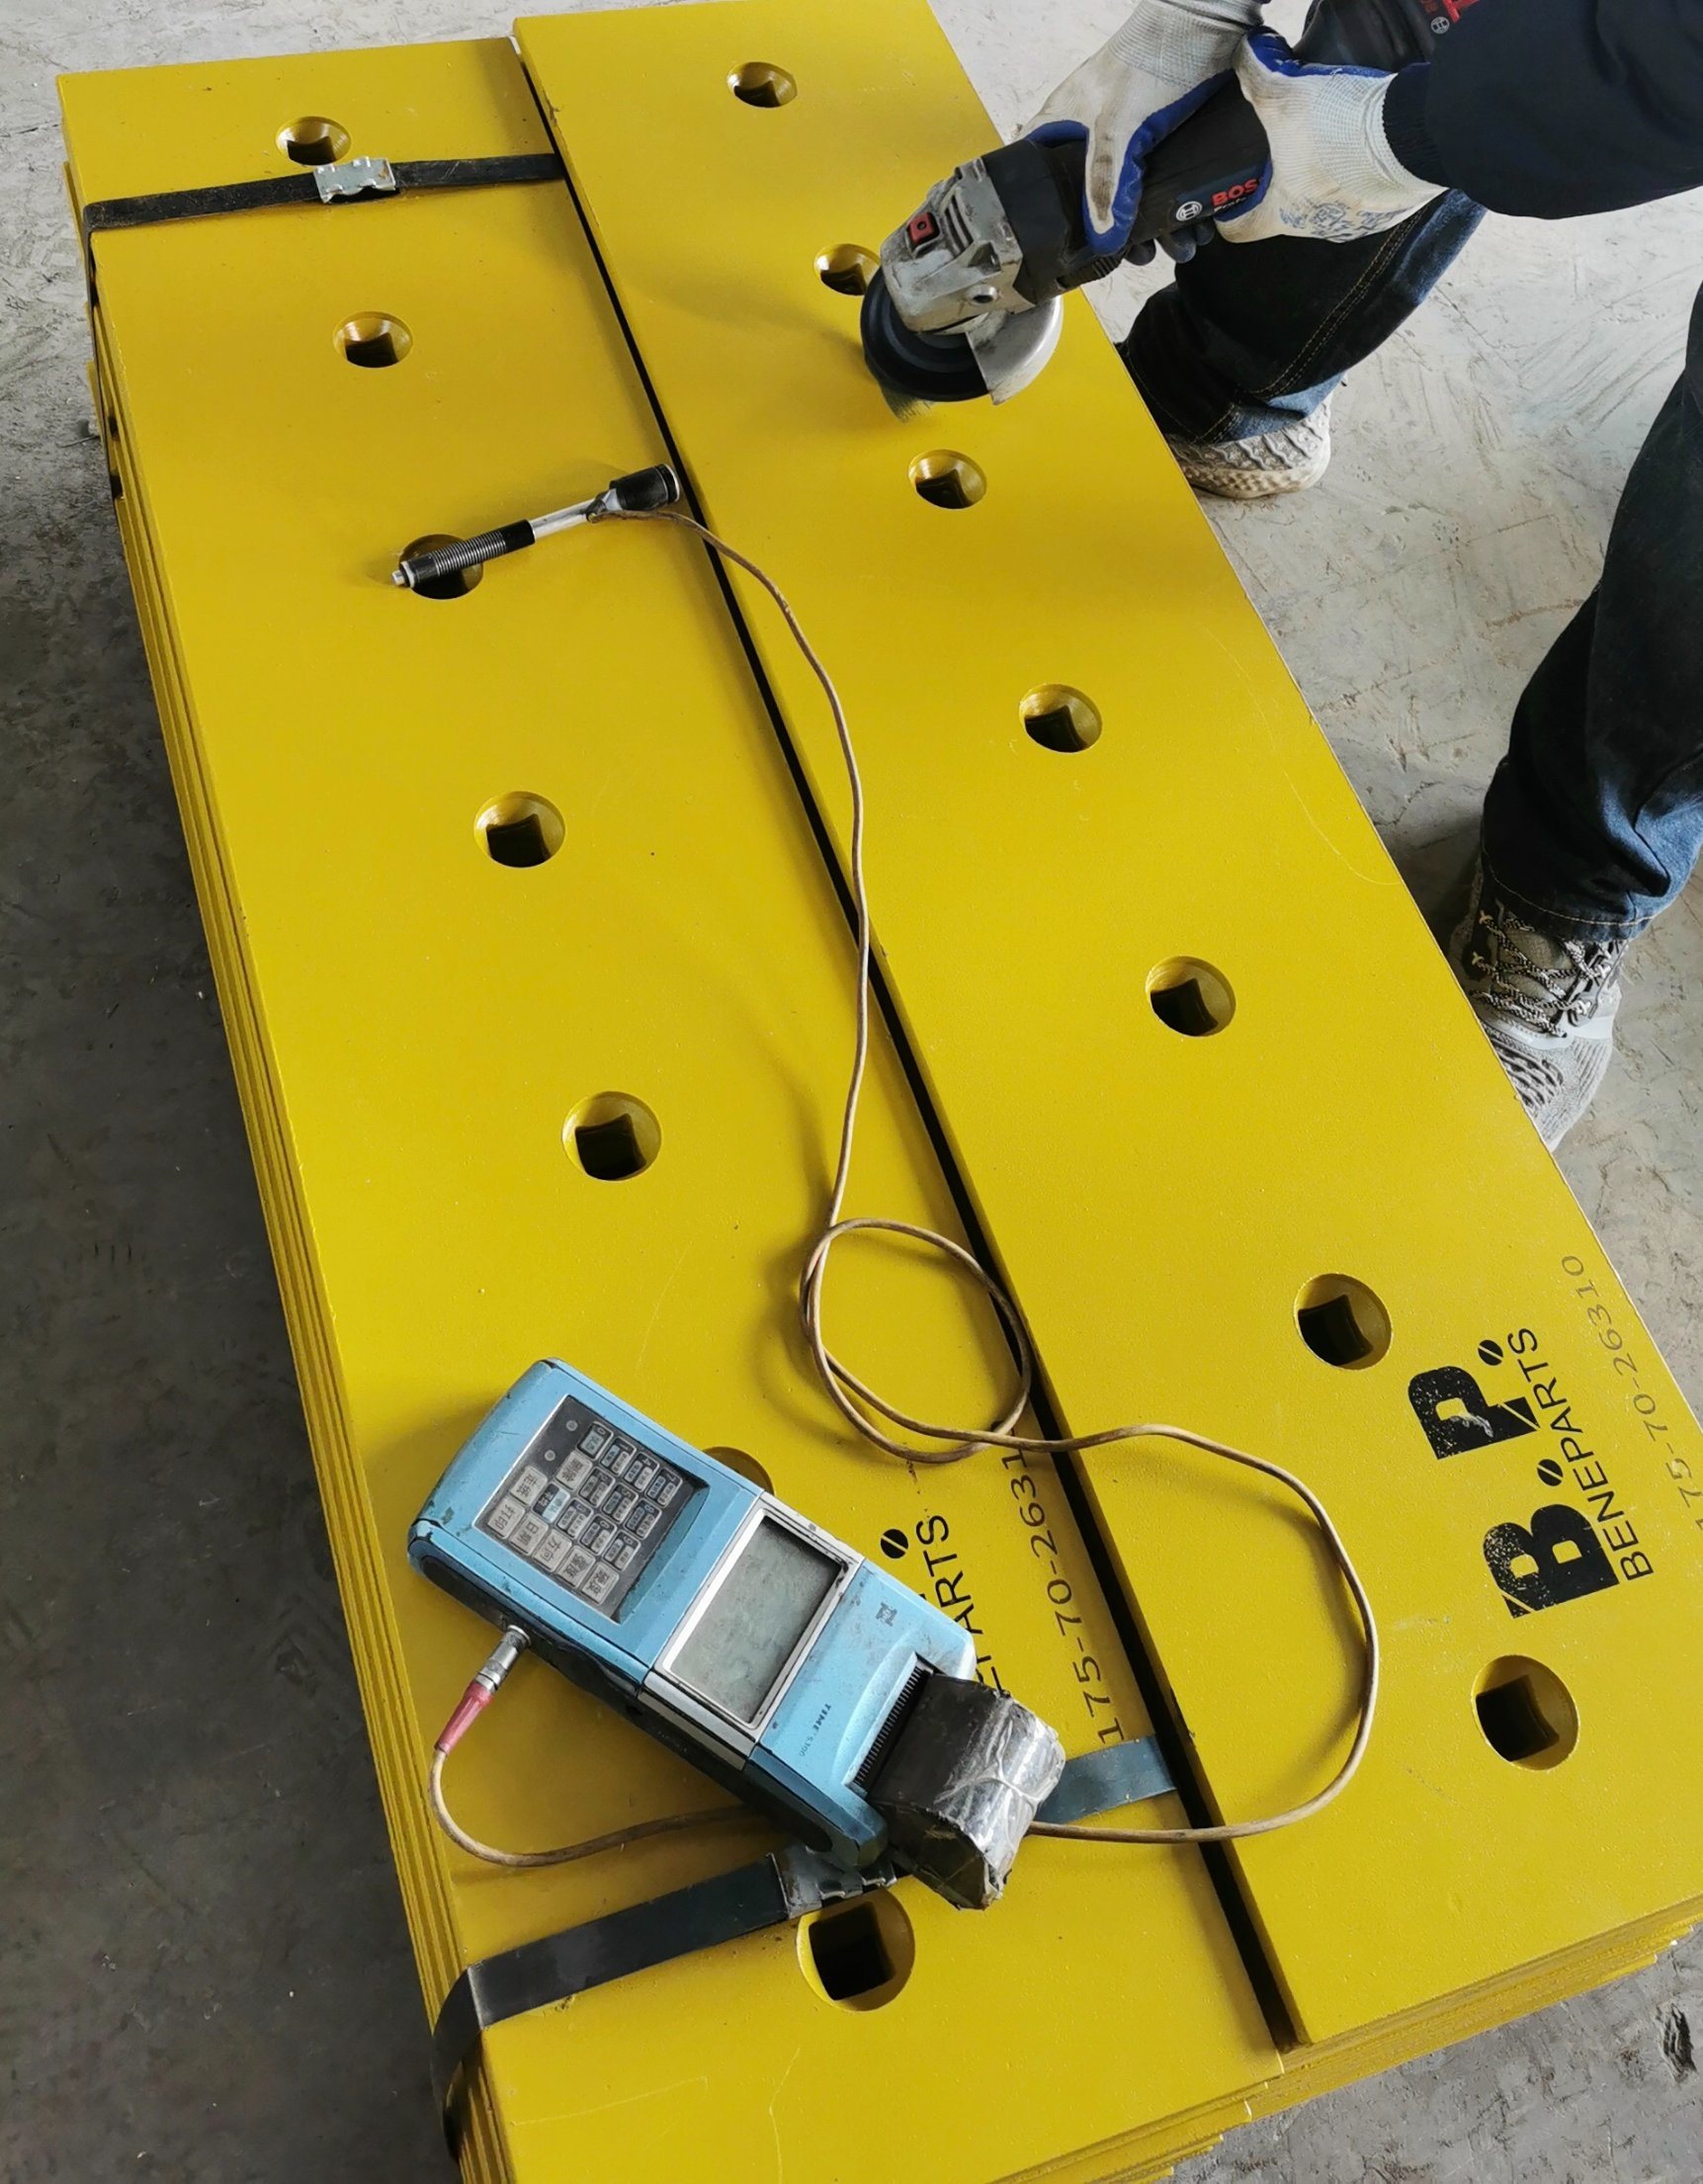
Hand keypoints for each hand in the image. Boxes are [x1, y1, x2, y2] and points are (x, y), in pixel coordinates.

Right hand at [1029, 0, 1262, 249]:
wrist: (1209, 26)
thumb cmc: (1151, 58)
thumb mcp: (1120, 128)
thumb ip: (1107, 183)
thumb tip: (1103, 237)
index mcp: (1065, 122)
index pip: (1032, 166)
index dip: (1032, 201)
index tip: (1045, 237)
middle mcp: (1092, 131)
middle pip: (1088, 194)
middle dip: (1110, 230)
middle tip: (1127, 255)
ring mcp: (1128, 135)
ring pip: (1131, 193)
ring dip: (1154, 224)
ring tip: (1176, 246)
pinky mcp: (1161, 137)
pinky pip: (1163, 182)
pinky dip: (1179, 205)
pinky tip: (1196, 225)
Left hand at [1218, 31, 1443, 243]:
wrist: (1413, 136)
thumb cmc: (1342, 130)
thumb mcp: (1285, 97)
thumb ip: (1257, 77)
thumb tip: (1243, 56)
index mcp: (1283, 214)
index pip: (1240, 230)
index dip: (1229, 214)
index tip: (1230, 201)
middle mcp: (1317, 229)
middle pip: (1287, 212)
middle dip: (1283, 183)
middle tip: (1285, 150)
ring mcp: (1355, 224)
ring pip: (1329, 204)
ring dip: (1325, 177)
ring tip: (1330, 140)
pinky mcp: (1388, 211)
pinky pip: (1366, 196)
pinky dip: (1361, 175)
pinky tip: (1364, 146)